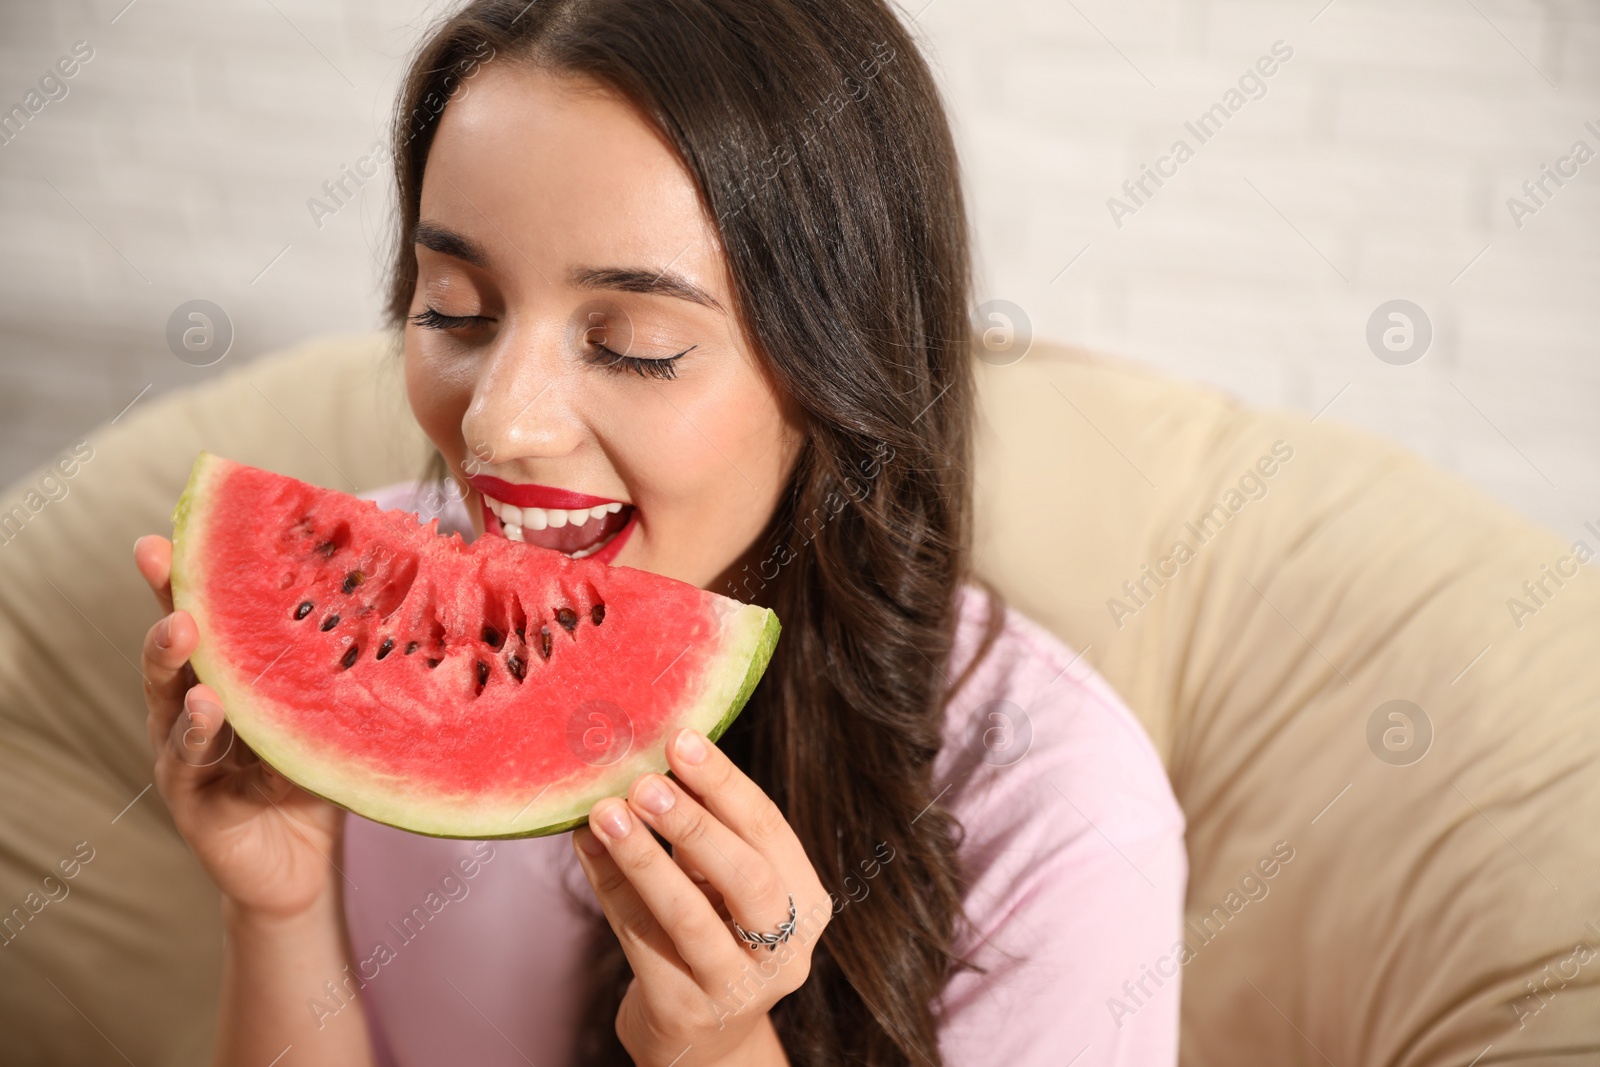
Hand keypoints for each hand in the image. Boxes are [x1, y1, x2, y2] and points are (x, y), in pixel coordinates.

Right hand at [135, 534, 343, 919]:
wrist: (305, 870)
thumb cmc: (319, 780)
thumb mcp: (332, 717)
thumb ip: (340, 672)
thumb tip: (393, 598)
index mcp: (233, 679)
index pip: (212, 616)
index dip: (194, 572)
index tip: (181, 525)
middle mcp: (197, 707)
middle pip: (177, 645)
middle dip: (168, 597)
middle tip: (162, 557)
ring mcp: (186, 752)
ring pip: (170, 696)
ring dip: (173, 658)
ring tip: (183, 627)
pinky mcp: (191, 799)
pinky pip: (188, 759)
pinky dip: (197, 732)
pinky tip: (205, 706)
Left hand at [572, 727, 830, 1066]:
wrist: (703, 1041)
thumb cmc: (714, 937)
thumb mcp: (724, 886)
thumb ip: (705, 832)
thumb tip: (655, 754)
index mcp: (806, 904)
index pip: (770, 831)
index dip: (725, 783)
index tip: (681, 739)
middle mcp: (784, 951)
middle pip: (748, 878)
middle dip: (694, 823)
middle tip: (646, 780)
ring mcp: (735, 989)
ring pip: (689, 916)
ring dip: (644, 858)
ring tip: (606, 813)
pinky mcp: (684, 1012)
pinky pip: (641, 940)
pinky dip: (610, 888)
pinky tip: (587, 848)